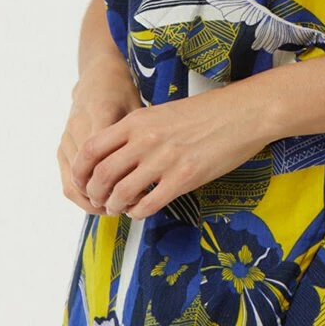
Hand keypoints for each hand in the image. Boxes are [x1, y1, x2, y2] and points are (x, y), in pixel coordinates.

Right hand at [57, 59, 141, 212]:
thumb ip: (141, 135)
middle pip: (87, 176)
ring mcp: (66, 139)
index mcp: (101, 112)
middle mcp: (78, 126)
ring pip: (73, 184)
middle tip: (127, 207)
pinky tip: (102, 202)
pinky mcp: (61, 148)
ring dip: (92, 202)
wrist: (96, 78)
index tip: (138, 194)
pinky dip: (83, 197)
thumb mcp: (137, 108)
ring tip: (115, 209)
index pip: (106, 157)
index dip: (121, 184)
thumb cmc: (122, 93)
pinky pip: (67, 181)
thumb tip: (157, 169)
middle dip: (105, 198)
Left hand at [71, 80, 271, 219]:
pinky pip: (149, 204)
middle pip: (102, 174)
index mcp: (137, 121)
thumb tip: (117, 156)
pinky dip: (138, 212)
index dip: (81, 170)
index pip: (92, 148)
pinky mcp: (184, 177)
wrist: (243, 113)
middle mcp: (146, 140)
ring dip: (115, 206)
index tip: (82, 182)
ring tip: (119, 208)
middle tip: (100, 200)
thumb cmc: (206, 112)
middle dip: (95, 193)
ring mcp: (164, 159)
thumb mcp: (162, 113)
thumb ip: (137, 132)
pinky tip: (141, 211)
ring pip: (122, 192)